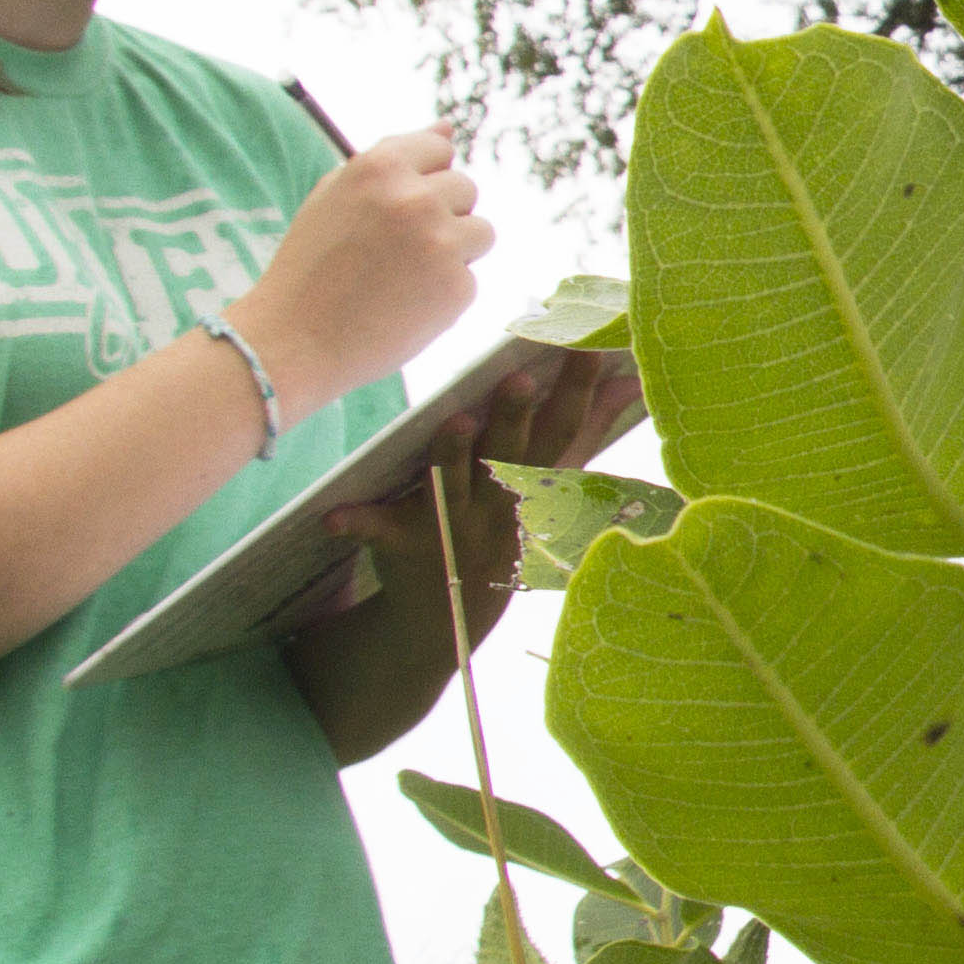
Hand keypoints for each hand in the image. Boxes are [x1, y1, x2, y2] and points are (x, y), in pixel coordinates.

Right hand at [239, 127, 489, 420]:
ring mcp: (439, 242)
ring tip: (406, 277)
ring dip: (455, 251)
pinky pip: (471, 278)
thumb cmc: (312, 267)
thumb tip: (448, 129)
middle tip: (396, 252)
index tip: (398, 210)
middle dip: (442, 216)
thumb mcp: (336, 195)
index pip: (439, 150)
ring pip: (481, 231)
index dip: (423, 181)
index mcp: (380, 166)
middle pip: (466, 189)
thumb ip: (392, 158)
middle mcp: (413, 197)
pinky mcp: (457, 286)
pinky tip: (406, 306)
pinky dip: (446, 293)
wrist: (293, 341)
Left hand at [322, 349, 645, 636]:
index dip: (575, 390)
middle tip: (518, 380)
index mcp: (533, 485)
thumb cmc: (503, 529)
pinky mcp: (405, 544)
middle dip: (515, 419)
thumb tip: (630, 376)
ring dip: (453, 454)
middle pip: (508, 456)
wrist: (450, 616)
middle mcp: (497, 504)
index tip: (588, 347)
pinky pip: (379, 531)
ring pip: (454, 483)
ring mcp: (452, 525)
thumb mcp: (552, 487)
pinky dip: (358, 523)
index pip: (561, 432)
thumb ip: (588, 429)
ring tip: (456, 420)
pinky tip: (332, 516)